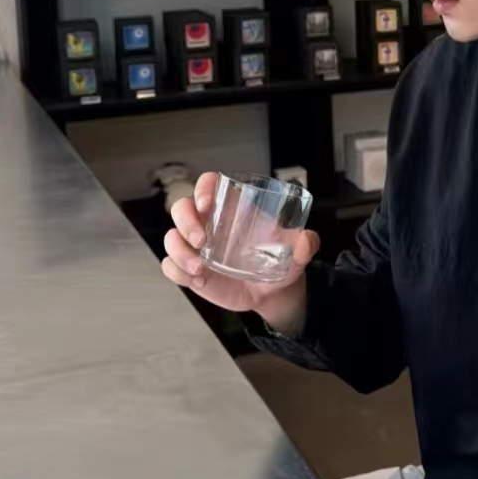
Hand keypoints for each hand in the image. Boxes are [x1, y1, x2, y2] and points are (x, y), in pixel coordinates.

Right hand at [161, 170, 318, 336]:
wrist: (272, 293)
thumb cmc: (280, 262)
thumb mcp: (296, 253)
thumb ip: (305, 245)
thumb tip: (307, 239)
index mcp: (231, 209)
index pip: (208, 185)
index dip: (202, 188)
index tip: (207, 203)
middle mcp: (208, 224)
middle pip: (181, 209)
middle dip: (185, 222)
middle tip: (202, 242)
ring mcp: (195, 248)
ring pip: (171, 238)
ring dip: (179, 252)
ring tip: (200, 269)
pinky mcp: (190, 270)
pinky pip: (170, 266)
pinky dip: (178, 272)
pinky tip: (199, 281)